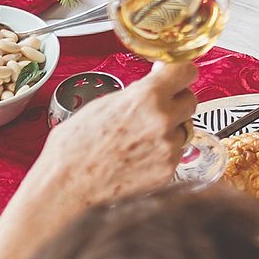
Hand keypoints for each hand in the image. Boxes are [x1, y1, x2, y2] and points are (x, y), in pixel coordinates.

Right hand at [0, 59, 197, 258]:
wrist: (67, 186)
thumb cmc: (74, 146)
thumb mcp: (104, 104)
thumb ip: (137, 93)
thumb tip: (155, 84)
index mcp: (146, 97)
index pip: (185, 71)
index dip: (181, 73)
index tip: (178, 76)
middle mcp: (163, 121)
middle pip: (191, 100)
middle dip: (177, 102)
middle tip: (158, 108)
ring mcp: (168, 148)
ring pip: (184, 129)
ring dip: (171, 130)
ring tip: (141, 139)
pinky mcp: (168, 172)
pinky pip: (176, 154)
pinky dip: (163, 153)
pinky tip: (139, 157)